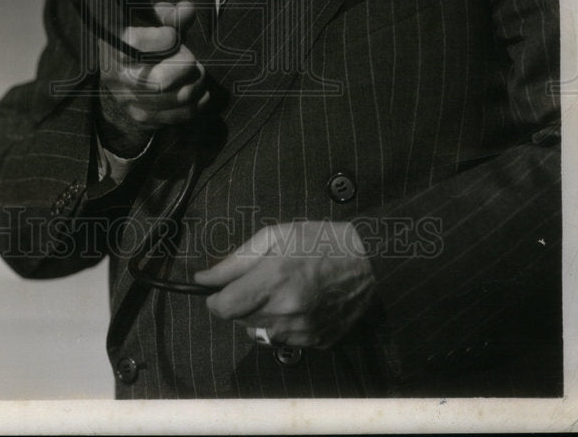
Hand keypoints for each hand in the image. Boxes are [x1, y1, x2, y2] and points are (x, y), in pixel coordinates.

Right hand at [97, 0, 209, 151]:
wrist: (122, 66)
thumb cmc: (142, 36)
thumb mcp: (150, 19)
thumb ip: (169, 14)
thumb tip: (187, 9)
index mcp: (113, 44)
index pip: (137, 43)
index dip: (166, 38)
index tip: (172, 35)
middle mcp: (116, 75)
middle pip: (158, 80)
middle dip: (185, 66)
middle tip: (192, 59)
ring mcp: (126, 99)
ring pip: (171, 100)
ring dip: (195, 85)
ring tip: (199, 74)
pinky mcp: (139, 116)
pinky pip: (173, 118)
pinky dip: (195, 106)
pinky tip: (200, 94)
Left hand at [192, 221, 376, 349]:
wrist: (372, 262)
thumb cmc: (321, 241)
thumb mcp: (276, 235)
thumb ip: (237, 260)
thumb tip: (205, 278)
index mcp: (274, 279)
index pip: (224, 307)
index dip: (214, 299)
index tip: (216, 289)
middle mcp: (286, 311)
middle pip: (239, 320)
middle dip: (239, 302)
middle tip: (257, 281)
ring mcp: (302, 331)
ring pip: (259, 332)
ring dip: (259, 315)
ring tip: (280, 291)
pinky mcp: (317, 342)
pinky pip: (284, 340)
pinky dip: (282, 325)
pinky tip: (298, 304)